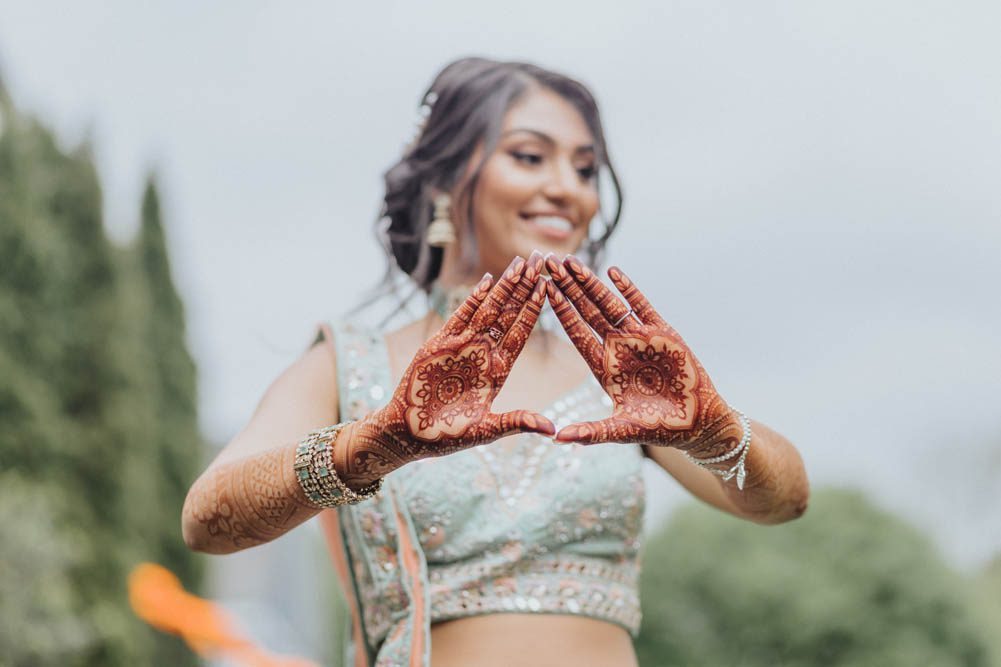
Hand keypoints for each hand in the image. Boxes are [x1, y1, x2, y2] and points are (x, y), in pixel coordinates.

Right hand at [338, 252, 554, 484]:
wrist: (408, 434)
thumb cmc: (447, 437)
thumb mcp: (486, 430)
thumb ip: (516, 423)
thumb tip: (551, 430)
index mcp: (499, 371)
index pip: (522, 332)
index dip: (535, 308)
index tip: (551, 286)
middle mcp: (483, 354)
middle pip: (510, 313)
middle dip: (526, 286)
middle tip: (543, 258)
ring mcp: (461, 347)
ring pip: (488, 309)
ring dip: (504, 286)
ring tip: (522, 262)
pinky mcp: (438, 344)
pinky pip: (459, 317)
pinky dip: (473, 299)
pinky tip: (487, 280)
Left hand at [544, 254, 736, 450]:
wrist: (699, 423)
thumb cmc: (660, 429)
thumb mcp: (621, 431)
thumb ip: (591, 432)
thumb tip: (557, 440)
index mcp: (603, 368)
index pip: (576, 334)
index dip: (559, 312)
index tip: (541, 291)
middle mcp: (617, 348)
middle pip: (587, 312)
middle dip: (568, 288)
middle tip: (548, 264)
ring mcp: (639, 338)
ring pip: (610, 304)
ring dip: (591, 283)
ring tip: (571, 262)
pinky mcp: (664, 333)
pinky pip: (642, 306)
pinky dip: (628, 289)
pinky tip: (613, 272)